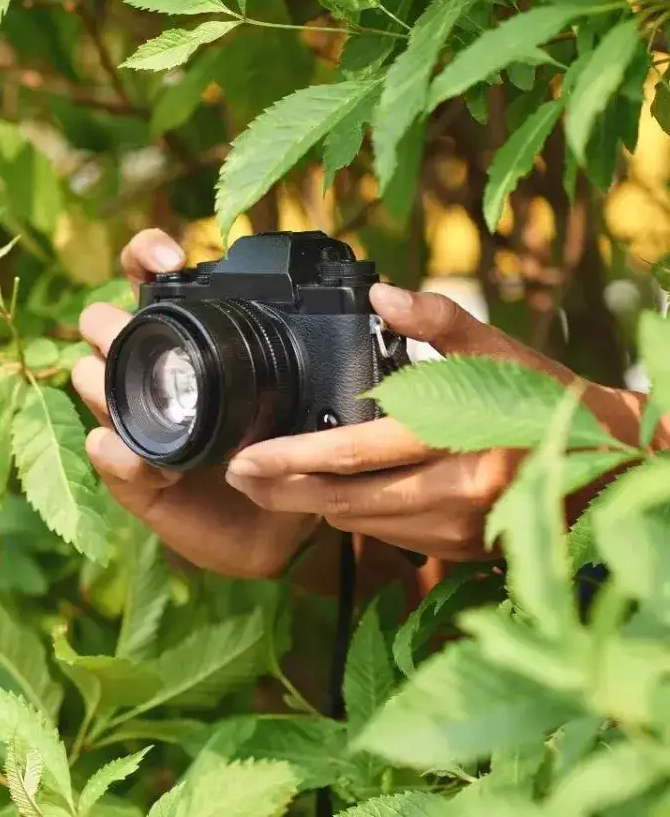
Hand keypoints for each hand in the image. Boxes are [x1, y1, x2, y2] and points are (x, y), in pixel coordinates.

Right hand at [72, 230, 320, 577]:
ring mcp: (134, 417)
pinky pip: (104, 450)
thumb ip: (327, 354)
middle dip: (109, 324)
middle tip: (143, 338)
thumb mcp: (314, 394)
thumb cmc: (292, 447)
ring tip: (158, 409)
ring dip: (109, 387)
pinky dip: (121, 453)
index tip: (172, 260)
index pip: (147, 274)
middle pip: (98, 321)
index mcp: (190, 336)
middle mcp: (152, 368)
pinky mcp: (131, 471)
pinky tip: (155, 465)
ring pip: (88, 378)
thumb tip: (376, 303)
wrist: (280, 529)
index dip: (147, 253)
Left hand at [224, 284, 650, 561]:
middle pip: (342, 501)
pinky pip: (387, 536)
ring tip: (271, 483)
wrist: (609, 462)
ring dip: (313, 504)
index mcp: (455, 439)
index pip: (353, 455)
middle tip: (237, 476)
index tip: (244, 457)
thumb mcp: (499, 350)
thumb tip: (381, 296)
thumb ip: (439, 320)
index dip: (291, 458)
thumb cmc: (547, 399)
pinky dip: (354, 515)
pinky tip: (331, 496)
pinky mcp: (460, 550)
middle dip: (281, 492)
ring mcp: (454, 530)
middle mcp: (451, 494)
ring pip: (359, 522)